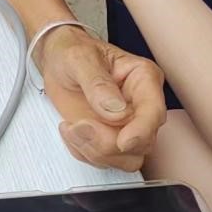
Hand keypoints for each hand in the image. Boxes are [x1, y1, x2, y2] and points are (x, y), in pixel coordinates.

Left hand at [39, 26, 165, 171]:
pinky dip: (83, 152)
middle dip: (108, 143)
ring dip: (94, 150)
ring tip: (71, 126)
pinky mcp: (111, 138)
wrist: (57, 61)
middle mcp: (140, 105)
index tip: (122, 141)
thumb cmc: (72, 51)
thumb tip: (116, 110)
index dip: (141, 131)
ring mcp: (127, 125)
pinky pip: (105, 160)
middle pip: (142, 142)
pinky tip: (71, 130)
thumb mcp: (79, 58)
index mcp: (143, 78)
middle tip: (79, 125)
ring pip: (126, 157)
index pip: (154, 112)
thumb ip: (97, 83)